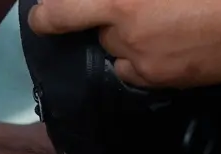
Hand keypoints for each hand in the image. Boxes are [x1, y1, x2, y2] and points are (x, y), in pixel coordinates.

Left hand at [28, 0, 220, 88]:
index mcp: (123, 0)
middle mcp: (124, 29)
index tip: (43, 16)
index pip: (59, 14)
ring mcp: (141, 57)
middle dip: (110, 22)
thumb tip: (113, 5)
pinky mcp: (160, 78)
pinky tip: (176, 42)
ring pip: (118, 53)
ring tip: (168, 25)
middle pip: (97, 32)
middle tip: (141, 10)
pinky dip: (147, 59)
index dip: (45, 17)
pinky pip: (138, 70)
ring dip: (130, 42)